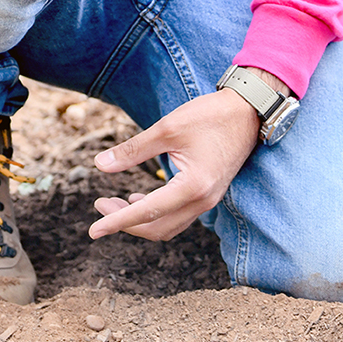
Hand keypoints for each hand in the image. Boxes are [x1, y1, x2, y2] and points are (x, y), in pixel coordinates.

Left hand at [90, 88, 261, 241]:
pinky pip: (178, 216)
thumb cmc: (209, 116)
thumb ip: (133, 150)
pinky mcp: (209, 194)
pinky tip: (139, 199)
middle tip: (99, 206)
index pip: (147, 212)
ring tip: (113, 204)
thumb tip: (100, 165)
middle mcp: (203, 200)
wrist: (249, 111)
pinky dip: (155, 214)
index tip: (94, 230)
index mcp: (193, 186)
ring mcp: (208, 200)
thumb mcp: (167, 128)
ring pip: (168, 226)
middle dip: (124, 223)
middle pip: (157, 228)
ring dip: (139, 221)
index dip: (117, 222)